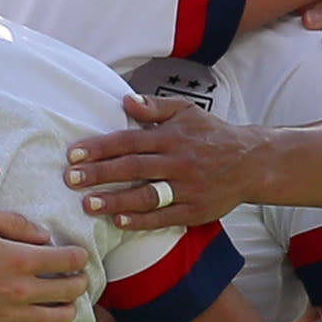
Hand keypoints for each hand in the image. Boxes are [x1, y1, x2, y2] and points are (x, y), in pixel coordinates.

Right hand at [0, 205, 83, 321]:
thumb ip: (16, 224)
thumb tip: (45, 237)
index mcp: (18, 259)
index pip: (70, 261)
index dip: (80, 257)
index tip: (77, 255)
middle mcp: (19, 292)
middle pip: (71, 292)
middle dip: (80, 282)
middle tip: (76, 277)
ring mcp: (9, 317)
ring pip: (59, 320)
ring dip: (69, 308)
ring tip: (64, 300)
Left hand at [64, 95, 255, 229]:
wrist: (251, 162)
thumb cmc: (212, 135)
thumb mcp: (187, 111)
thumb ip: (156, 106)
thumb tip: (126, 100)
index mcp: (172, 136)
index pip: (130, 140)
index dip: (101, 147)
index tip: (74, 153)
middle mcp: (178, 161)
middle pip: (133, 167)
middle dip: (100, 174)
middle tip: (71, 179)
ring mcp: (187, 188)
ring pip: (147, 194)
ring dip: (116, 200)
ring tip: (88, 204)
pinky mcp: (195, 210)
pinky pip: (165, 217)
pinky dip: (142, 220)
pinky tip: (119, 221)